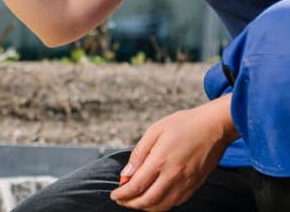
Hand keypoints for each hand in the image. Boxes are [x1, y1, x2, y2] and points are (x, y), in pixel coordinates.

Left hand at [111, 101, 232, 210]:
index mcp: (160, 161)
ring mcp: (186, 183)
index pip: (136, 186)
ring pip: (162, 206)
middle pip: (148, 201)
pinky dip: (161, 205)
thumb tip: (126, 174)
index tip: (114, 195)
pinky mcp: (194, 186)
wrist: (214, 127)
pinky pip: (175, 203)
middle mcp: (173, 176)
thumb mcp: (154, 131)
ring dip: (145, 207)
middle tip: (121, 200)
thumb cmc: (184, 125)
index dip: (123, 194)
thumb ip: (138, 154)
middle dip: (131, 203)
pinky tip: (154, 198)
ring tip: (134, 201)